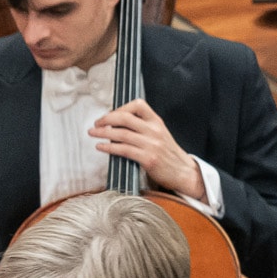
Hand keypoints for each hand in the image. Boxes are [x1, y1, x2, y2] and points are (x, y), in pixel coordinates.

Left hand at [90, 100, 204, 200]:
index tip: (110, 114)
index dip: (120, 107)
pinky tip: (100, 147)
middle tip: (96, 124)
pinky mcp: (148, 159)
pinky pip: (123, 150)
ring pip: (121, 134)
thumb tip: (116, 124)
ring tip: (92, 133)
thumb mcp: (159, 134)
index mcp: (157, 122)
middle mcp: (154, 131)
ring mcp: (152, 145)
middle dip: (106, 119)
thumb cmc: (168, 154)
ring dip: (103, 133)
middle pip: (125, 118)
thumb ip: (143, 127)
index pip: (138, 105)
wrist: (183, 172)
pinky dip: (109, 147)